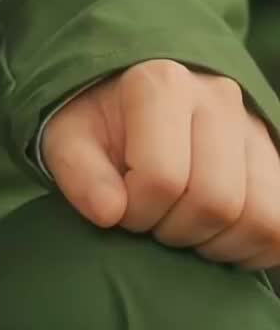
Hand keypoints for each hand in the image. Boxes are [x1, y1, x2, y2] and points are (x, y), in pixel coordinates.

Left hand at [41, 58, 279, 270]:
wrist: (135, 94)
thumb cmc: (100, 120)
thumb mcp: (70, 136)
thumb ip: (79, 171)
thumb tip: (109, 212)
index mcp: (162, 82)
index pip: (163, 176)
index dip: (136, 211)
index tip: (119, 205)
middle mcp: (217, 96)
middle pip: (216, 201)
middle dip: (174, 229)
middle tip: (150, 218)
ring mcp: (252, 125)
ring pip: (258, 217)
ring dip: (214, 242)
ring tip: (179, 224)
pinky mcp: (272, 154)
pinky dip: (249, 247)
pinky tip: (212, 234)